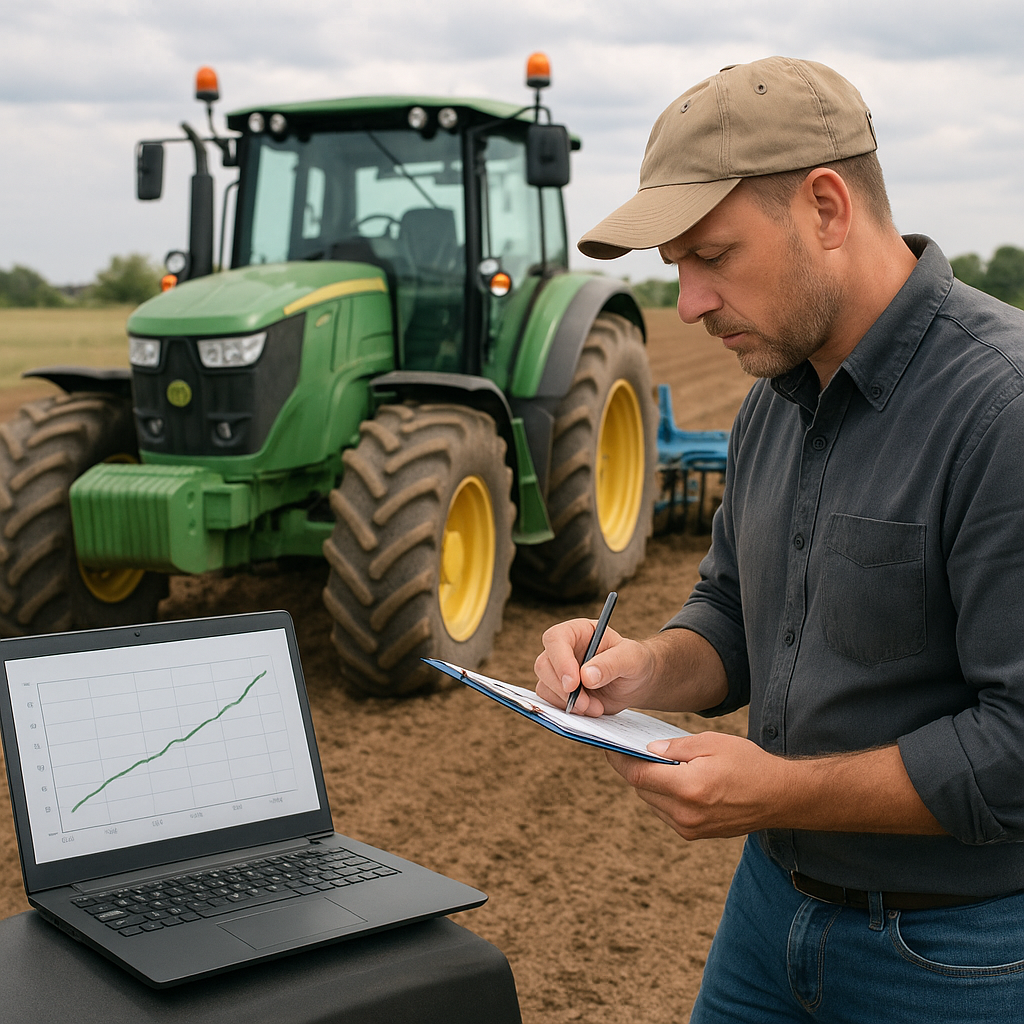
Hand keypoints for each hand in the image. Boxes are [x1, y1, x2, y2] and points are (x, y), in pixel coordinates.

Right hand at [533, 618, 655, 716]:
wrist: (636, 682)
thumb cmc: (635, 662)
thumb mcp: (631, 658)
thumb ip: (611, 664)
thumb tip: (586, 676)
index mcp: (578, 631)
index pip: (555, 638)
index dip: (560, 660)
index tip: (574, 683)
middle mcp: (564, 649)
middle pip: (544, 665)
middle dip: (563, 689)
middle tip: (586, 702)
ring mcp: (559, 670)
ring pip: (544, 685)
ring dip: (567, 702)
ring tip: (596, 707)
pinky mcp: (559, 691)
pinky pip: (550, 701)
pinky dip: (568, 710)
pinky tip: (591, 709)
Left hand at [607, 734, 946, 839]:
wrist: (781, 797)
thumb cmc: (749, 763)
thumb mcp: (712, 744)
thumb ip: (676, 748)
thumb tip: (647, 750)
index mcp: (689, 788)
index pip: (639, 776)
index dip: (619, 761)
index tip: (607, 747)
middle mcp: (686, 814)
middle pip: (642, 790)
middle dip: (630, 770)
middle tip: (621, 750)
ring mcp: (690, 828)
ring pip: (652, 802)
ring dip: (646, 783)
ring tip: (642, 761)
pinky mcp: (696, 833)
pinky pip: (667, 812)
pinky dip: (662, 795)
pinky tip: (665, 778)